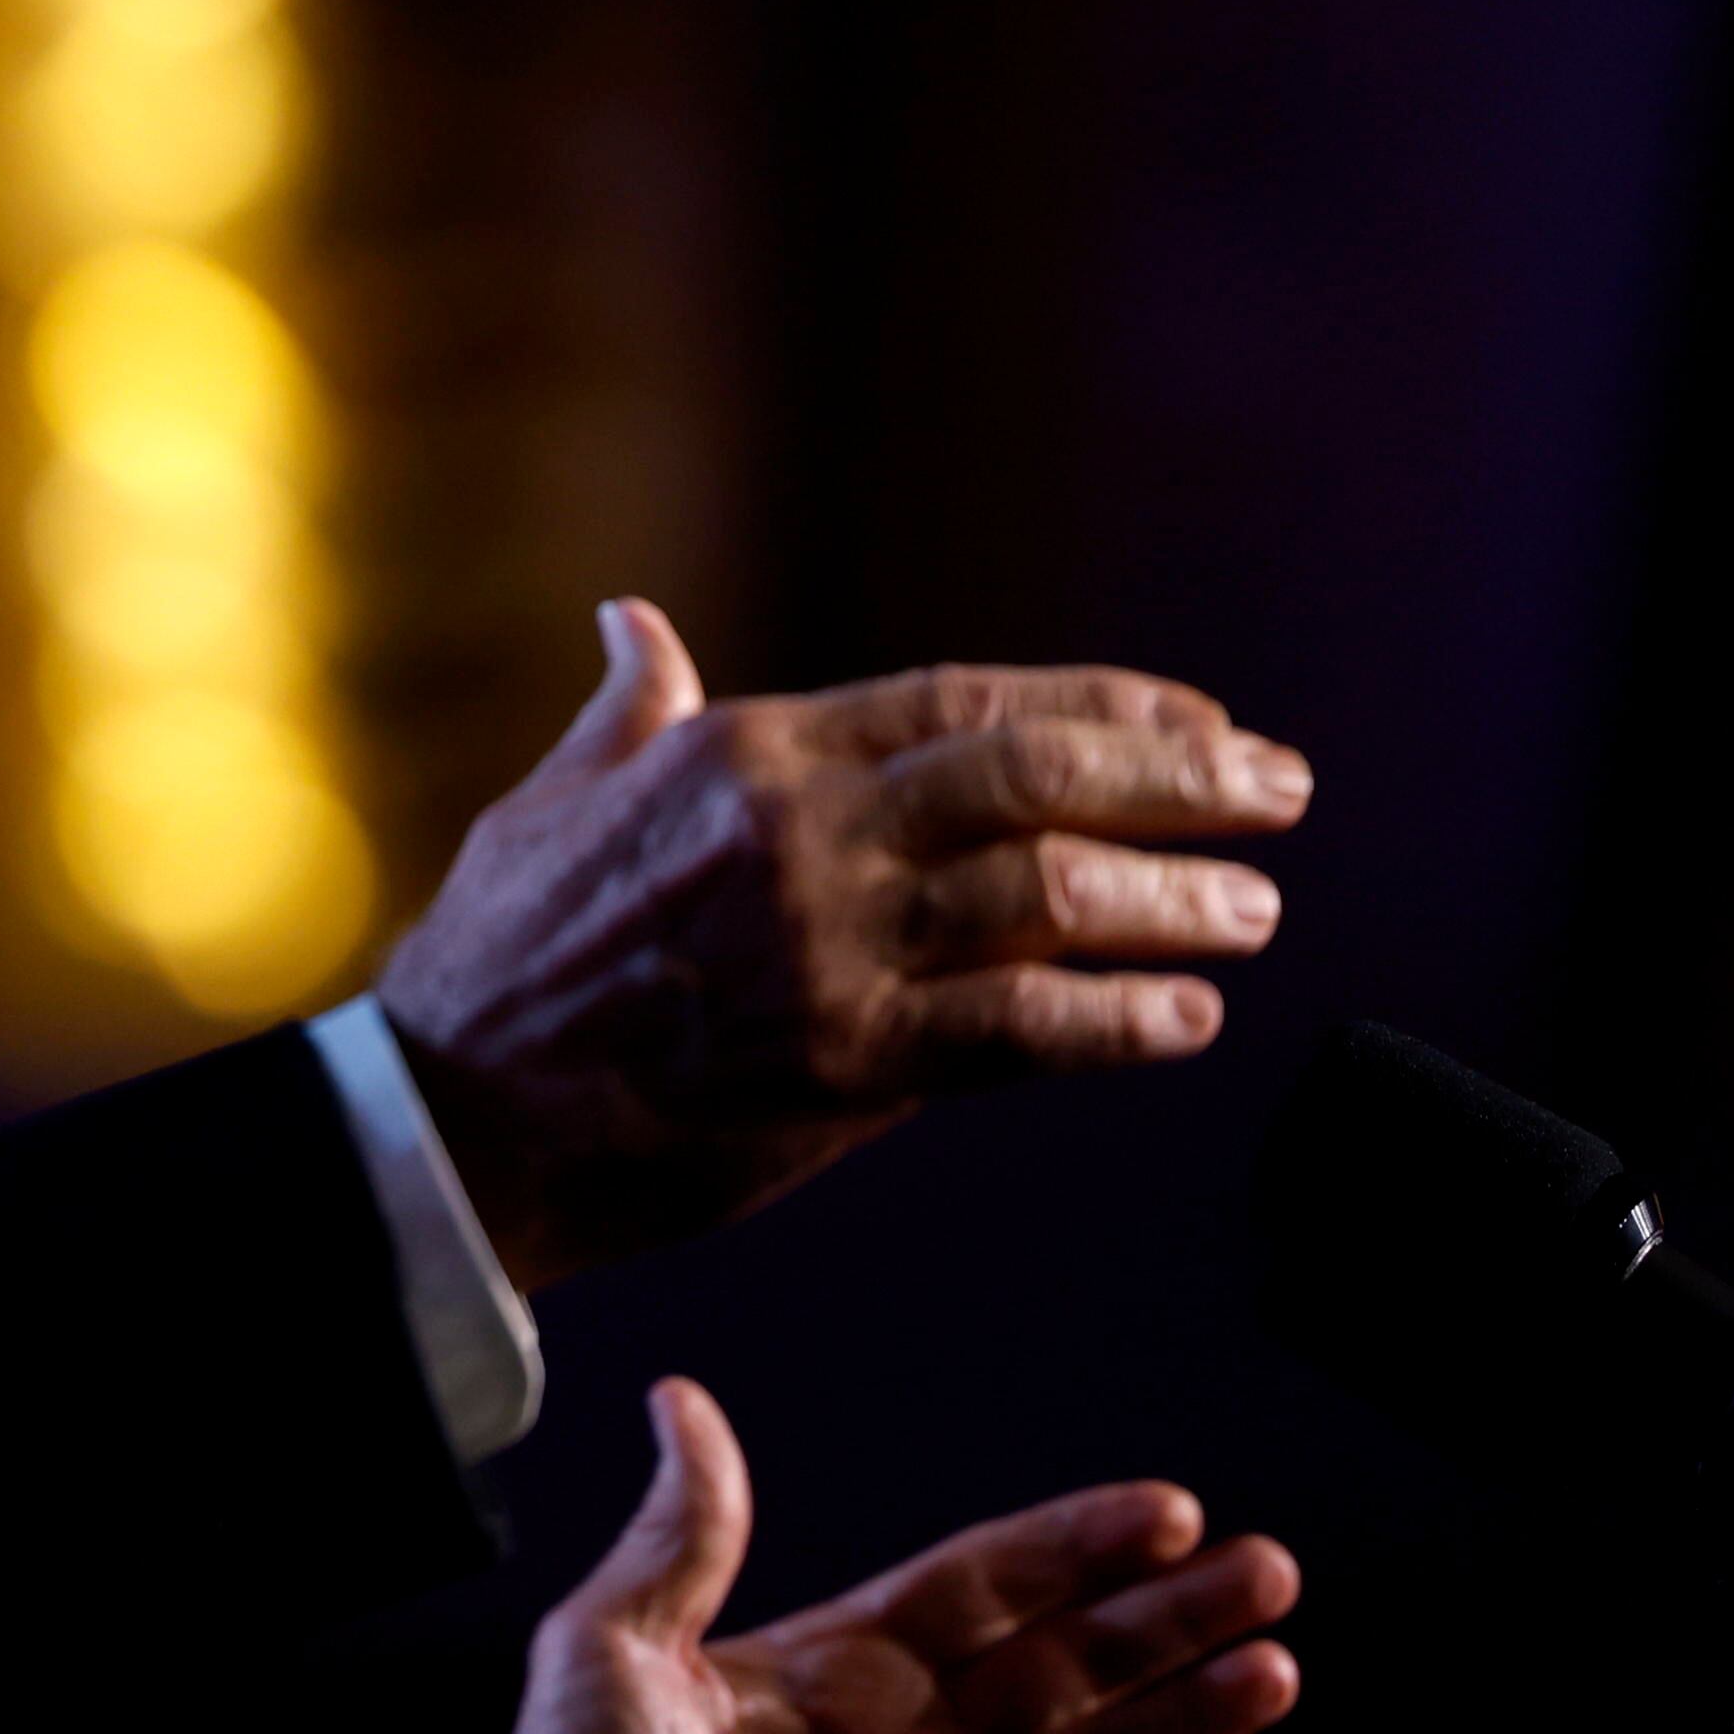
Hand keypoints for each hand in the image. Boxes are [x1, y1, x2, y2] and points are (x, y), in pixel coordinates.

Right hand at [378, 599, 1308, 1286]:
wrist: (457, 1110)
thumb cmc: (499, 951)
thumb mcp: (556, 795)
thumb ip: (629, 707)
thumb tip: (630, 623)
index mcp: (750, 754)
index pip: (969, 702)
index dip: (1103, 704)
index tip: (1196, 716)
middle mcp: (803, 835)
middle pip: (1036, 779)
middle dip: (1178, 778)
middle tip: (1277, 791)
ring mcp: (830, 951)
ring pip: (1047, 900)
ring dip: (1173, 903)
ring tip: (1255, 910)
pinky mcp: (844, 1066)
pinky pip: (1018, 1034)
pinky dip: (1114, 1025)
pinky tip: (1183, 1024)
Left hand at [493, 1380, 1301, 1733]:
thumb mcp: (609, 1646)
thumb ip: (684, 1533)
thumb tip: (683, 1404)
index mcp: (825, 1666)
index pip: (980, 1587)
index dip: (1073, 1548)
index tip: (1168, 1514)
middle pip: (1058, 1665)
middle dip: (1163, 1622)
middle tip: (1265, 1574)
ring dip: (1181, 1723)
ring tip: (1272, 1673)